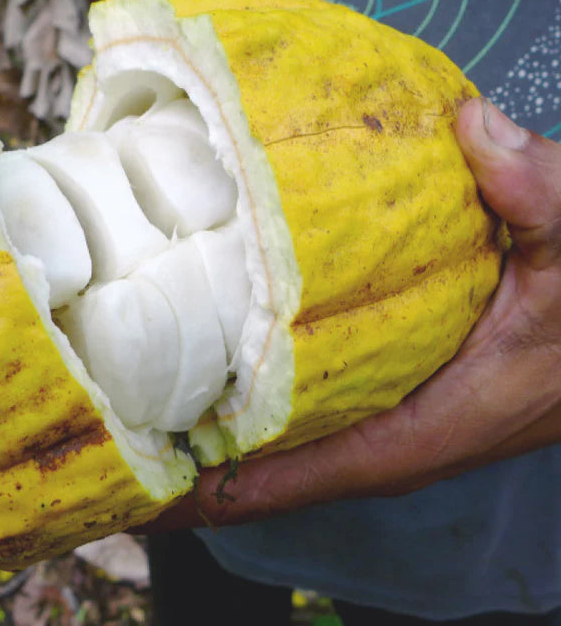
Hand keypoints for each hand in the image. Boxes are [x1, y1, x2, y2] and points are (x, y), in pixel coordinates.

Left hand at [143, 98, 560, 531]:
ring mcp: (385, 411)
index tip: (142, 497)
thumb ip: (540, 193)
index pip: (308, 471)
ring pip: (280, 437)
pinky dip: (246, 396)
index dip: (222, 490)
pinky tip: (200, 363)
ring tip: (129, 409)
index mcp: (429, 425)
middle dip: (192, 468)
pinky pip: (301, 403)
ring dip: (208, 431)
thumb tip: (470, 128)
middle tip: (107, 444)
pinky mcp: (385, 384)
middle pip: (273, 467)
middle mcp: (395, 433)